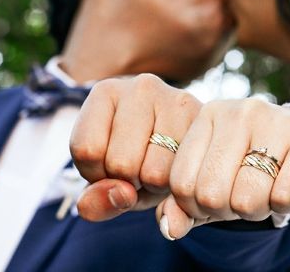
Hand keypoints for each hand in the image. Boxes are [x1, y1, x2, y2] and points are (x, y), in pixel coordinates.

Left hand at [70, 74, 201, 218]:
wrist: (183, 147)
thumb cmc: (134, 160)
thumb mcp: (105, 183)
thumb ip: (96, 202)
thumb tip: (123, 195)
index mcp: (106, 93)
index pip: (86, 150)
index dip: (97, 174)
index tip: (111, 163)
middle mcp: (141, 87)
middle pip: (120, 162)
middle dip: (128, 180)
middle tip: (140, 165)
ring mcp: (175, 99)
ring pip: (152, 172)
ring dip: (154, 185)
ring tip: (159, 165)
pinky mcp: (203, 119)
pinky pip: (180, 176)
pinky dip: (175, 185)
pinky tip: (178, 166)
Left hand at [71, 75, 289, 237]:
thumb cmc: (266, 165)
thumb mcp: (221, 180)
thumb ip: (187, 204)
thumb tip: (169, 229)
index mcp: (209, 114)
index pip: (180, 183)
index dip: (197, 207)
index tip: (220, 195)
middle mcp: (240, 110)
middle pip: (210, 194)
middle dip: (229, 210)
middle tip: (250, 192)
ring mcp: (277, 119)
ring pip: (246, 199)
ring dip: (260, 208)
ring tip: (272, 186)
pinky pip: (283, 198)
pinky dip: (287, 204)